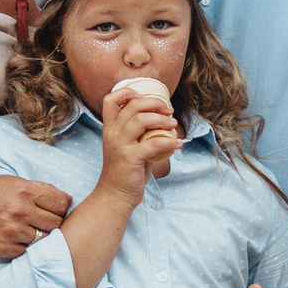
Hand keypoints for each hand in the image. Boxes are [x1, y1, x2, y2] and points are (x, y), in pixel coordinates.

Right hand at [0, 175, 71, 259]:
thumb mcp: (11, 182)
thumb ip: (40, 190)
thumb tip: (67, 199)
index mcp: (25, 191)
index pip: (61, 204)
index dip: (61, 208)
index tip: (55, 210)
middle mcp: (20, 211)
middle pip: (57, 224)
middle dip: (53, 224)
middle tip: (42, 222)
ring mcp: (13, 232)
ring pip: (44, 241)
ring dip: (40, 238)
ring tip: (28, 231)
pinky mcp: (5, 249)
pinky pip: (27, 252)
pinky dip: (24, 248)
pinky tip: (15, 239)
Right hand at [96, 84, 181, 199]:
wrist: (115, 195)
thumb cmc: (124, 170)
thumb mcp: (126, 146)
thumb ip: (138, 132)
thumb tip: (163, 119)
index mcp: (109, 128)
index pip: (110, 100)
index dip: (127, 92)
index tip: (144, 96)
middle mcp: (112, 133)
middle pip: (133, 105)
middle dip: (155, 103)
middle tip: (169, 110)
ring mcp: (120, 145)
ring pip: (142, 120)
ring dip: (162, 120)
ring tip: (173, 124)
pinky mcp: (130, 159)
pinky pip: (154, 144)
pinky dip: (170, 142)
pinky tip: (178, 144)